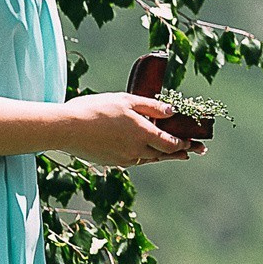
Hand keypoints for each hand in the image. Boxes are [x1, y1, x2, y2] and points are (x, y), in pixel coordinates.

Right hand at [59, 92, 203, 166]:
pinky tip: (143, 152)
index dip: (185, 144)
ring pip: (148, 159)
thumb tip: (171, 112)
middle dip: (179, 152)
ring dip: (161, 156)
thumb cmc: (96, 109)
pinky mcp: (111, 162)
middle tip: (193, 152)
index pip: (171, 144)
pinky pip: (133, 160)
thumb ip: (151, 107)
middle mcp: (136, 151)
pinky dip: (143, 156)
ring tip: (172, 154)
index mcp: (143, 135)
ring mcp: (124, 159)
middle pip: (163, 155)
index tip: (195, 144)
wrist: (67, 129)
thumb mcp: (126, 100)